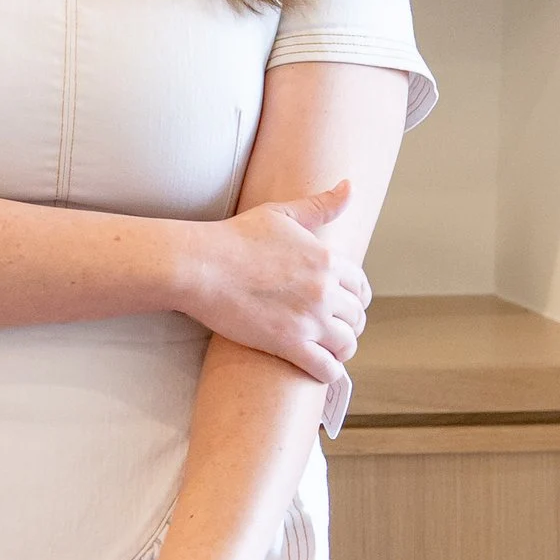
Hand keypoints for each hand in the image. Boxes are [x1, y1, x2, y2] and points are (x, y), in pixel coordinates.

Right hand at [184, 181, 367, 393]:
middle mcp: (325, 290)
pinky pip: (326, 368)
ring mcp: (309, 319)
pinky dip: (329, 372)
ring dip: (341, 350)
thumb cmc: (235, 237)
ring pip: (347, 344)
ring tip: (329, 352)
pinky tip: (320, 370)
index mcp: (326, 259)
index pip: (360, 286)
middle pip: (356, 316)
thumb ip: (320, 205)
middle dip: (349, 325)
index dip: (357, 299)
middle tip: (335, 331)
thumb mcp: (281, 213)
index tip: (346, 306)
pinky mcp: (289, 344)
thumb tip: (349, 187)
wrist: (200, 266)